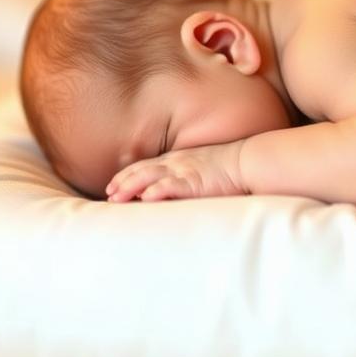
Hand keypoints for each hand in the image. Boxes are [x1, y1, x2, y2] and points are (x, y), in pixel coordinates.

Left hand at [105, 139, 246, 201]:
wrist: (247, 162)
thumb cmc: (228, 167)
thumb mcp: (199, 166)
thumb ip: (183, 174)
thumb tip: (170, 189)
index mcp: (177, 159)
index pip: (144, 166)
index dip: (126, 175)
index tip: (112, 185)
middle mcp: (176, 163)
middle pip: (141, 170)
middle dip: (122, 182)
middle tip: (108, 194)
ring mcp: (185, 171)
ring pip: (150, 177)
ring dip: (131, 187)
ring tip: (116, 197)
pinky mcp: (195, 182)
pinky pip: (172, 185)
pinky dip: (157, 190)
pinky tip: (145, 197)